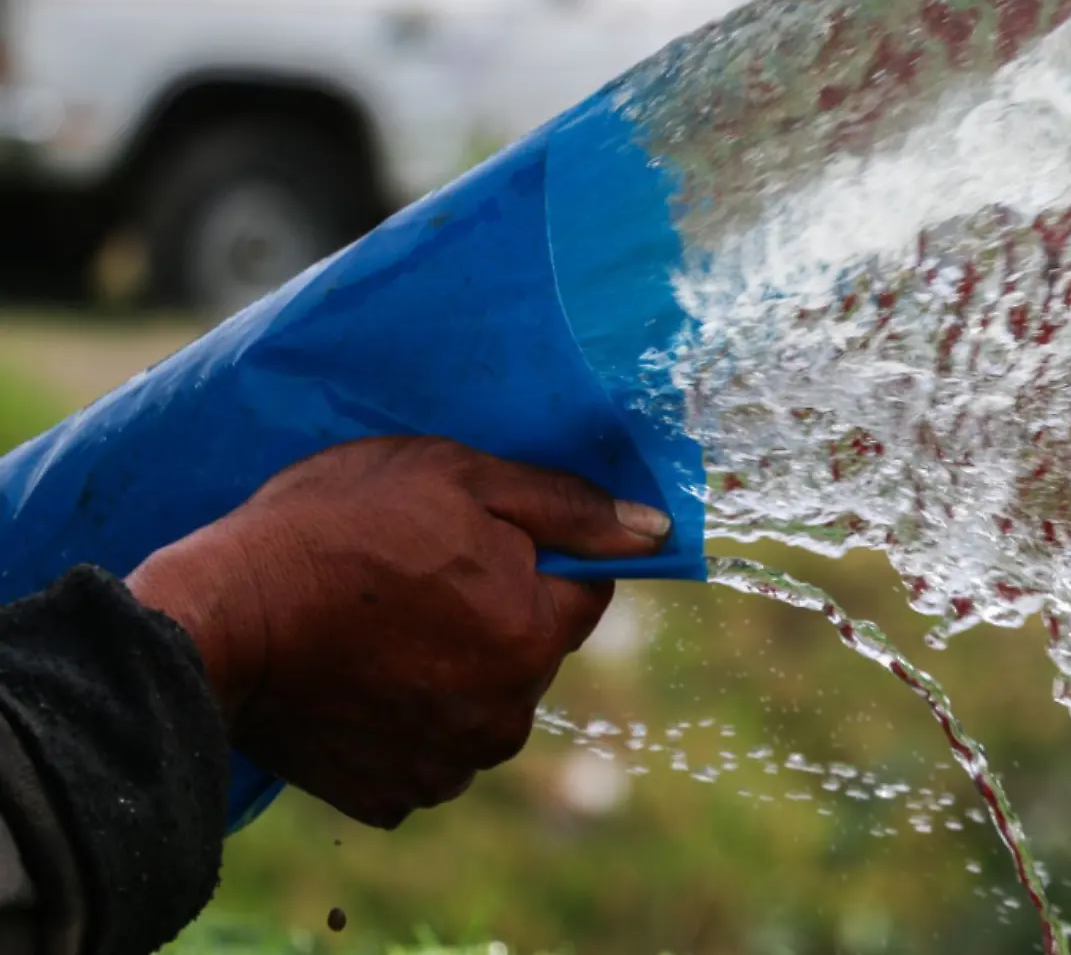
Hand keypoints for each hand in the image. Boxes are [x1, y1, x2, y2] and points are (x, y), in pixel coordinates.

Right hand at [126, 437, 670, 828]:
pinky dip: (399, 720)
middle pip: (530, 652)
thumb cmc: (335, 529)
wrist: (213, 619)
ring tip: (373, 629)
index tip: (470, 541)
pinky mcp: (389, 796)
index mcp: (534, 637)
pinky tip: (354, 681)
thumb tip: (656, 529)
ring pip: (479, 704)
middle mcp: (505, 717)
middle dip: (492, 614)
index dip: (534, 557)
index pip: (584, 592)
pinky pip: (422, 750)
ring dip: (448, 670)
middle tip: (410, 577)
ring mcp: (445, 765)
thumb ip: (566, 506)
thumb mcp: (458, 477)